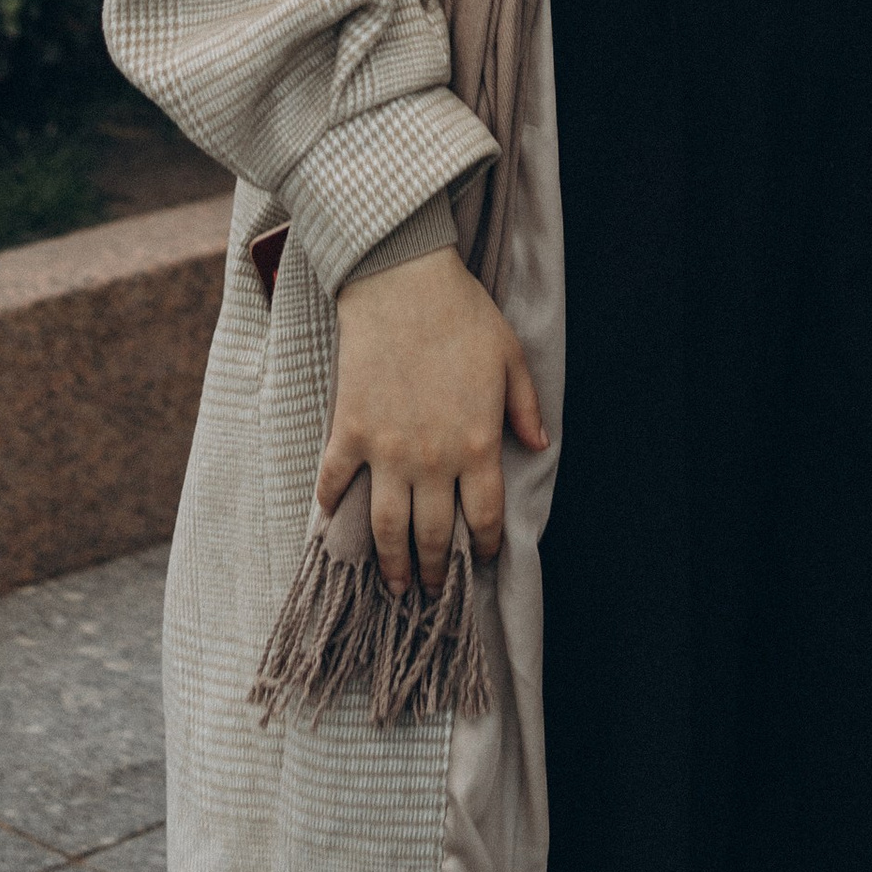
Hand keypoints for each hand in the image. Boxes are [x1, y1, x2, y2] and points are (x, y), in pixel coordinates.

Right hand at [319, 247, 545, 595]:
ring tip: (393, 586)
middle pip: (432, 536)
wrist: (403, 280)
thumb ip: (525, 408)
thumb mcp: (511, 358)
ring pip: (386, 527)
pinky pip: (336, 482)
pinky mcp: (350, 431)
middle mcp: (432, 460)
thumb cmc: (463, 314)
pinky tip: (333, 525)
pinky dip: (332, 508)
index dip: (481, 547)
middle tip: (430, 591)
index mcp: (476, 446)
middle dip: (434, 572)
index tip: (478, 560)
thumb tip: (539, 446)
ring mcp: (386, 450)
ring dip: (389, 565)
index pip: (481, 518)